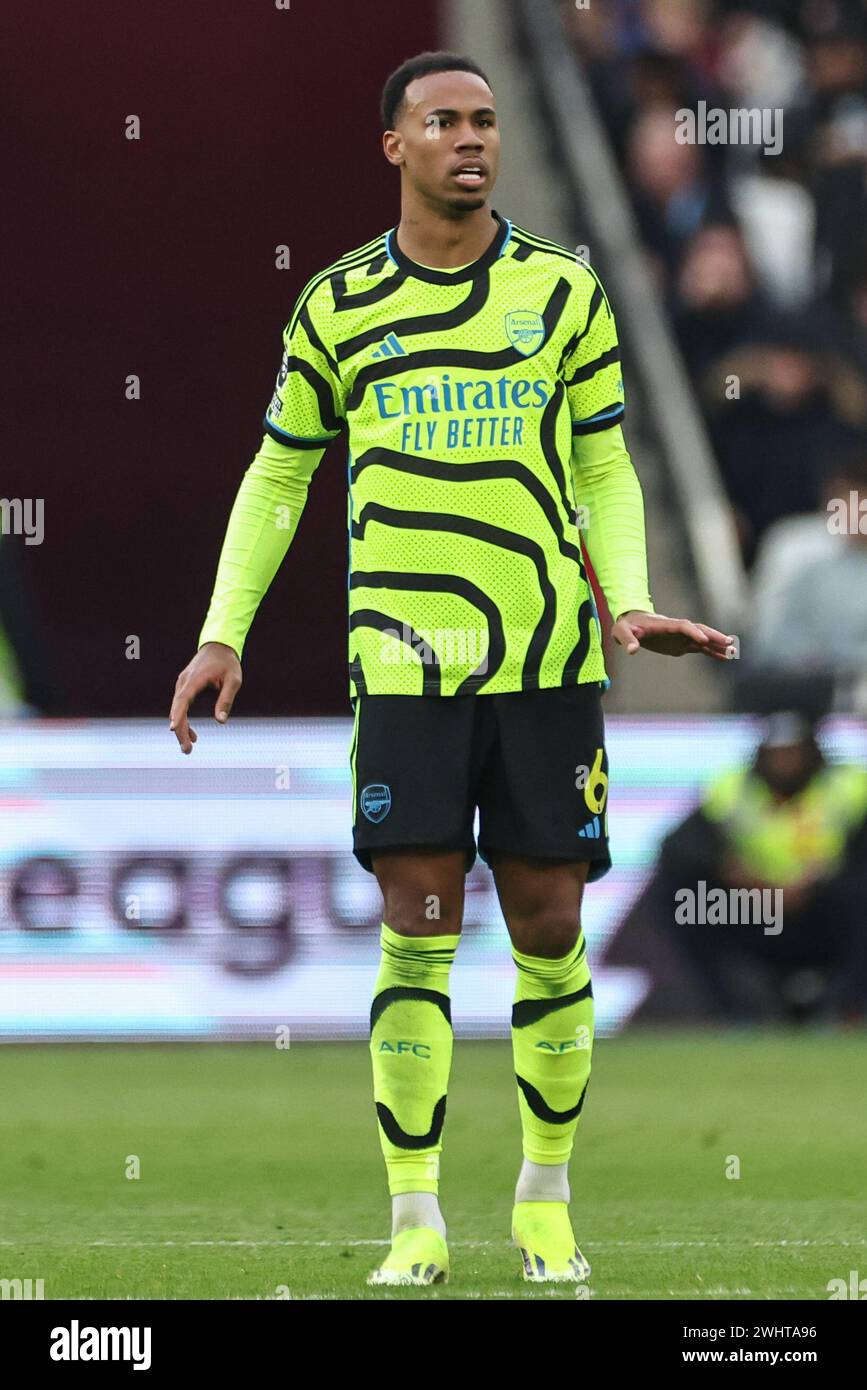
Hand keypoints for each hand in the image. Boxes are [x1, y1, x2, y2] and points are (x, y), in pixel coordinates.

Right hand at [169, 642, 241, 753]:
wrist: (218, 646)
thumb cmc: (227, 663)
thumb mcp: (233, 680)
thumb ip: (226, 699)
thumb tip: (221, 721)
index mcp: (195, 679)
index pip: (183, 699)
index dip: (178, 715)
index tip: (173, 728)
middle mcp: (184, 682)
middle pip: (177, 709)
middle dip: (180, 730)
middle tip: (187, 750)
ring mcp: (182, 684)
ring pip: (177, 709)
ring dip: (182, 728)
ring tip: (189, 747)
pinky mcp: (184, 686)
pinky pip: (181, 706)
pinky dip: (184, 719)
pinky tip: (192, 734)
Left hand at [612, 611, 735, 660]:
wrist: (631, 624)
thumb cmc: (626, 626)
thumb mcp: (622, 631)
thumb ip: (627, 639)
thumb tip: (631, 650)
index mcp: (665, 624)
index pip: (683, 626)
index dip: (693, 631)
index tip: (703, 639)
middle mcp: (677, 629)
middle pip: (699, 630)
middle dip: (713, 635)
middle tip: (728, 642)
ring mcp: (681, 637)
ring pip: (703, 639)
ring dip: (717, 645)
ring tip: (734, 652)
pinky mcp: (682, 645)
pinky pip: (700, 648)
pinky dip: (712, 653)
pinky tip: (725, 658)